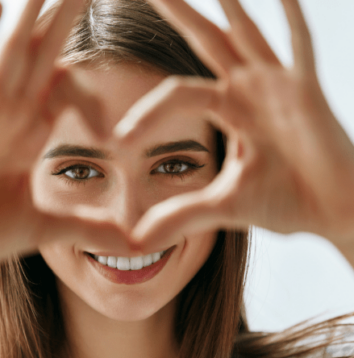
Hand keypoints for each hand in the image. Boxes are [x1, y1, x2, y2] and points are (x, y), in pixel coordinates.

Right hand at [0, 0, 132, 269]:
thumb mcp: (43, 229)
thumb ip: (87, 229)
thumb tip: (135, 246)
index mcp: (28, 136)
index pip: (63, 89)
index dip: (87, 75)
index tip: (108, 60)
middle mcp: (9, 117)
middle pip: (43, 57)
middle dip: (66, 19)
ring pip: (14, 55)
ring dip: (34, 17)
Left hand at [114, 0, 353, 251]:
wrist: (336, 212)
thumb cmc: (287, 202)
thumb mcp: (223, 207)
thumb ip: (179, 216)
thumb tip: (135, 242)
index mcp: (227, 109)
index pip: (175, 95)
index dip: (146, 115)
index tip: (118, 141)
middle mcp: (249, 89)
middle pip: (204, 41)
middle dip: (178, 12)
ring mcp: (278, 85)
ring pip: (245, 33)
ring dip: (227, 5)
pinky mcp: (308, 92)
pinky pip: (299, 48)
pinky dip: (292, 20)